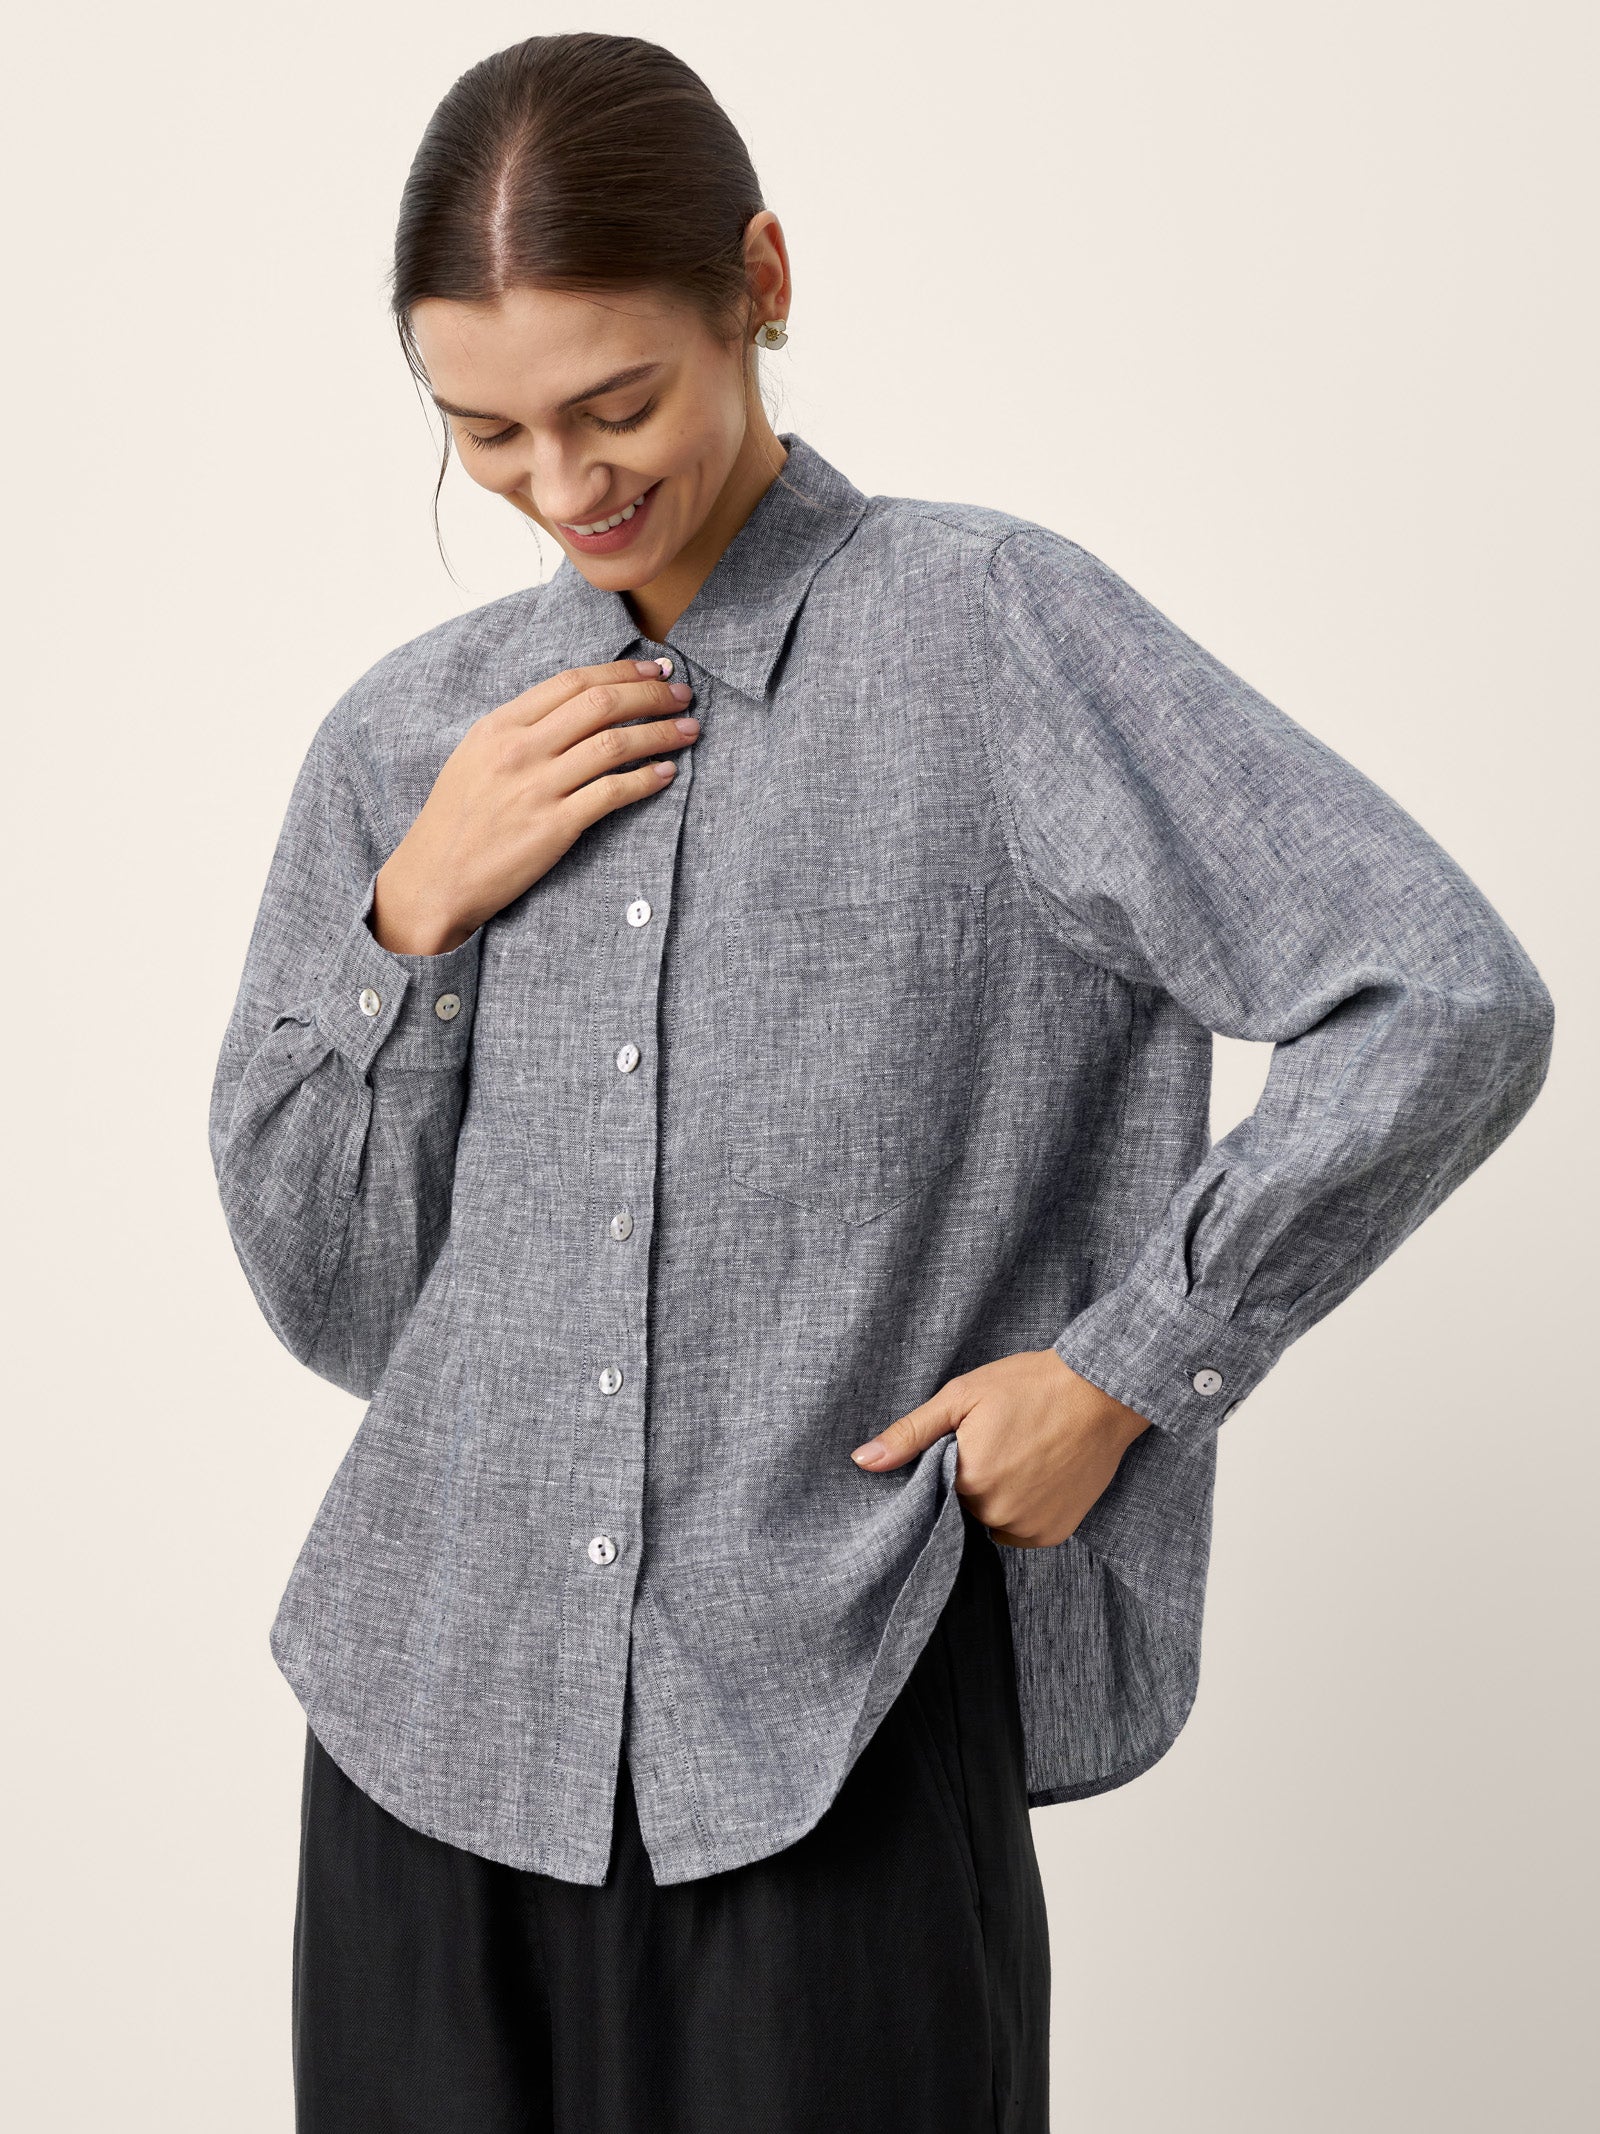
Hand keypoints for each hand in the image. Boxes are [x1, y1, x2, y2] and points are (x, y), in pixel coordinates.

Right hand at [369, 659, 700, 953]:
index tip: (655, 670)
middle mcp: (519, 749)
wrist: (435, 879)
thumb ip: (520, 729)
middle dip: (650, 693)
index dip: (621, 671)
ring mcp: (537, 787)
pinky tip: (668, 773)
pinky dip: (647, 779)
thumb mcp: (476, 757)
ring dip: (660, 732)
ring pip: (614, 743)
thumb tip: (573, 707)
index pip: (572, 682)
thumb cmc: (457, 821)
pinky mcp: (554, 827)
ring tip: (689, 729)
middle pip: (600, 704)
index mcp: (499, 725)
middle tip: (683, 694)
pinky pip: (613, 793)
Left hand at [849, 1350, 1152, 1547]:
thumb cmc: (1030, 1385)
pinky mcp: (1054, 1534)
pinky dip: (1021, 1510)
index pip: (933, 1489)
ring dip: (995, 1498)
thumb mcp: (962, 1396)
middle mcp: (995, 1515)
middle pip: (961, 1507)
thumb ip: (910, 1433)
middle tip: (998, 1442)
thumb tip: (862, 1461)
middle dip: (970, 1480)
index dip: (945, 1465)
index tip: (965, 1442)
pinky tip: (1035, 1475)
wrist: (1102, 1392)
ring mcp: (1027, 1528)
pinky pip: (1020, 1531)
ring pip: (989, 1521)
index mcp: (966, 1481)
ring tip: (1019, 1456)